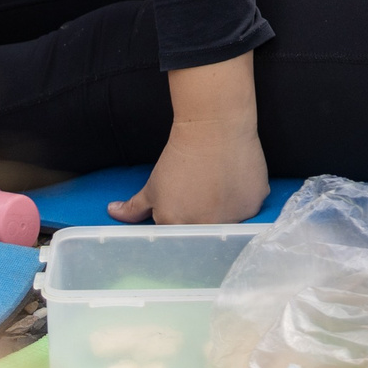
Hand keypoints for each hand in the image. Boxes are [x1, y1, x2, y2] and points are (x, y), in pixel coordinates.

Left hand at [109, 118, 269, 224]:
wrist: (213, 128)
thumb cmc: (179, 157)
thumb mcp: (153, 185)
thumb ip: (134, 207)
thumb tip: (113, 213)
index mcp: (178, 226)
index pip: (179, 239)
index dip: (181, 225)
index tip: (185, 212)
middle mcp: (206, 227)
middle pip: (206, 234)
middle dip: (203, 221)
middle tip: (203, 197)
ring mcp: (234, 219)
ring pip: (230, 225)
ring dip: (225, 213)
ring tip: (219, 187)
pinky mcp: (255, 205)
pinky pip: (249, 209)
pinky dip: (243, 200)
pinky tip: (235, 182)